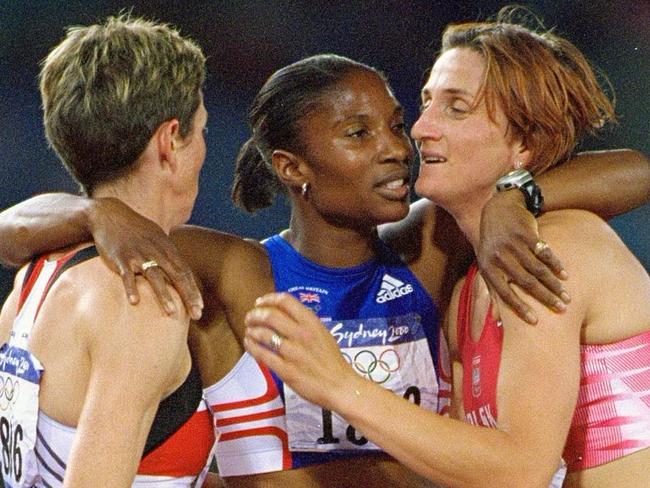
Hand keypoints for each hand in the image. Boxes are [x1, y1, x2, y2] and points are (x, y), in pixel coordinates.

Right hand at [88, 198, 202, 318]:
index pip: (185, 271)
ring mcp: (139, 254)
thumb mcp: (157, 239)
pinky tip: (135, 302)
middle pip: (176, 275)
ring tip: (172, 312)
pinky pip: (127, 275)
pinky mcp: (121, 257)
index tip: (200, 308)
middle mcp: (156, 251)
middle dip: (187, 296)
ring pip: (154, 276)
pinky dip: (131, 288)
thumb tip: (180, 273)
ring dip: (164, 295)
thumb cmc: (136, 230)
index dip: (193, 290)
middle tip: (196, 315)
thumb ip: (169, 255)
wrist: (109, 215)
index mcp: (167, 248)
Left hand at [244, 293, 356, 411]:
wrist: (340, 386)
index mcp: (312, 323)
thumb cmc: (332, 361)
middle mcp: (301, 334)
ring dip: (252, 331)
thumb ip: (305, 323)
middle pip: (270, 315)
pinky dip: (252, 347)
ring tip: (249, 331)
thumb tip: (283, 314)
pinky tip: (249, 345)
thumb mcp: (323, 334)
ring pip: (263, 334)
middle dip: (255, 315)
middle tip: (249, 318)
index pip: (286, 301)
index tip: (260, 302)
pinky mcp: (286, 370)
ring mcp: (293, 352)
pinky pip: (263, 355)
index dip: (268, 299)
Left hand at [478, 191, 569, 323]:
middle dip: (545, 298)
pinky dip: (556, 265)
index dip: (520, 308)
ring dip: (554, 284)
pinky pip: (545, 253)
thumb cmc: (493, 243)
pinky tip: (564, 274)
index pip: (504, 293)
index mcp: (488, 267)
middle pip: (526, 283)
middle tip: (561, 309)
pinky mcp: (527, 234)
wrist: (499, 209)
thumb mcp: (486, 262)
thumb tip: (496, 318)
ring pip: (538, 269)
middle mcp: (500, 257)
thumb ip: (490, 287)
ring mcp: (514, 244)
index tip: (535, 321)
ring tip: (566, 296)